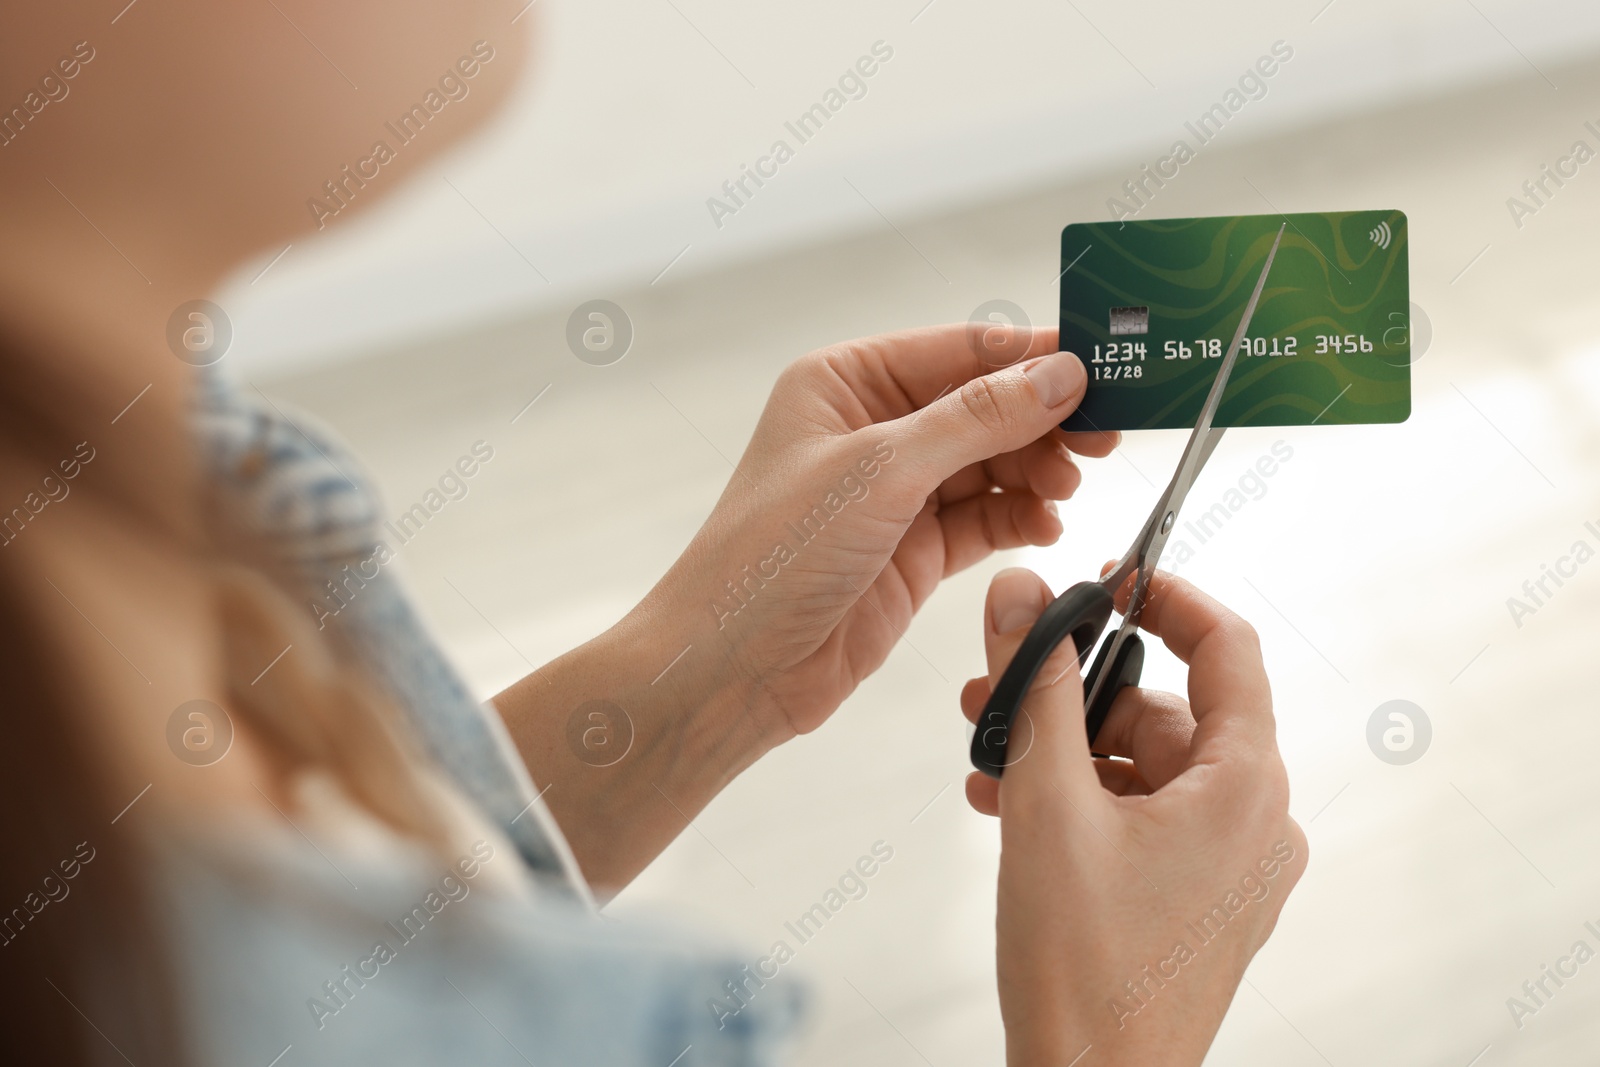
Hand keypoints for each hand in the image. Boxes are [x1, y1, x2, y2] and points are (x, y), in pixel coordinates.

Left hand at [499, 322, 1116, 890]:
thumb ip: (977, 420)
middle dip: (1045, 420)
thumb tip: (1059, 375)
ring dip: (1036, 471)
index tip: (1102, 369)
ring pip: (991, 464)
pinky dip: (1020, 519)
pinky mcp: (913, 552)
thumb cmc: (770, 560)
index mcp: (845, 382)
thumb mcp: (879, 472)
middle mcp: (871, 430)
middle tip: (1103, 437)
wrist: (732, 671)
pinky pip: (985, 519)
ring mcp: (894, 494)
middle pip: (985, 406)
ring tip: (1066, 488)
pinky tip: (1045, 526)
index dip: (1033, 358)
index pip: (961, 351)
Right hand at [961, 567, 1305, 1064]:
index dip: (1164, 597)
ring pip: (1147, 768)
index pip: (1228, 646)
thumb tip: (1025, 598)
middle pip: (1168, 711)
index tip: (1109, 578)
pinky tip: (1010, 807)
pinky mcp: (1199, 901)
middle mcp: (1256, 823)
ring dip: (1067, 752)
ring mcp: (1231, 868)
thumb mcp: (1046, 804)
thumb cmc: (1085, 972)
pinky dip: (1083, 801)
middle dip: (1077, 693)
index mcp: (1246, 788)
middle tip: (1004, 683)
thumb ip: (1036, 686)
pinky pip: (1145, 818)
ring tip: (988, 758)